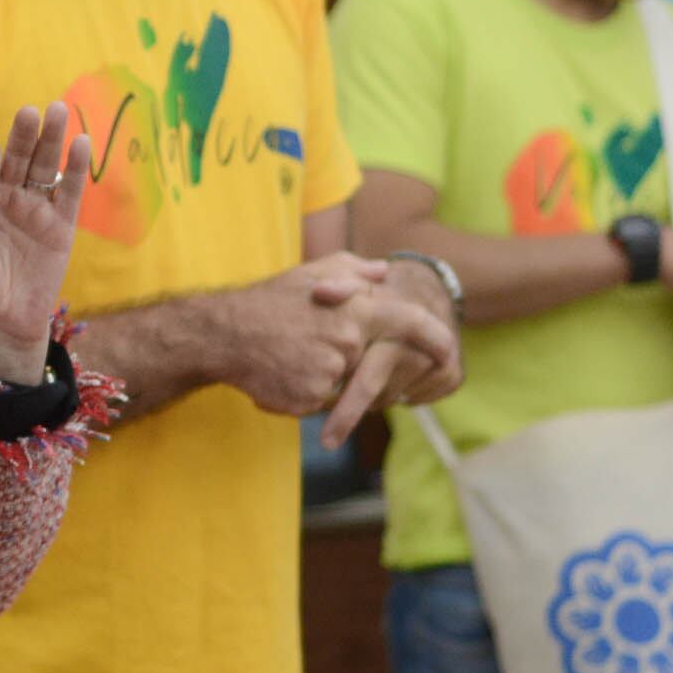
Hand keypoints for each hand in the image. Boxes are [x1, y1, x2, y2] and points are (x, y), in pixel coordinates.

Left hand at [0, 102, 90, 383]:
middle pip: (17, 155)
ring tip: (57, 111)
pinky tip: (82, 142)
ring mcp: (36, 208)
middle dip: (22, 134)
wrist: (3, 325)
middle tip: (29, 113)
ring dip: (51, 139)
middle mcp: (8, 196)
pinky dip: (77, 169)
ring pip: (45, 165)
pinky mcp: (62, 226)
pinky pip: (70, 192)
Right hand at [212, 251, 455, 421]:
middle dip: (348, 360)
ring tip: (292, 355)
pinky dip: (304, 391)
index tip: (450, 351)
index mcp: (355, 310)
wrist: (222, 334)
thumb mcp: (313, 271)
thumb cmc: (269, 300)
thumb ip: (355, 270)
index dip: (436, 338)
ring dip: (324, 375)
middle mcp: (348, 342)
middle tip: (311, 346)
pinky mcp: (310, 398)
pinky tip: (282, 372)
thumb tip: (384, 272)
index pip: (410, 322)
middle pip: (371, 362)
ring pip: (344, 384)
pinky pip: (321, 401)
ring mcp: (330, 373)